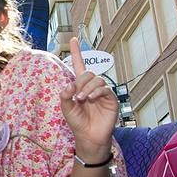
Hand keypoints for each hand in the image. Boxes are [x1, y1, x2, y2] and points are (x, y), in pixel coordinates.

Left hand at [60, 37, 117, 161]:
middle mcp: (92, 86)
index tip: (73, 39)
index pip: (79, 65)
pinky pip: (105, 89)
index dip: (76, 52)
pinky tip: (90, 99)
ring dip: (87, 87)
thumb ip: (65, 95)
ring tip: (82, 99)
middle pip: (88, 73)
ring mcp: (103, 92)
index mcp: (80, 86)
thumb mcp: (66, 108)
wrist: (88, 137)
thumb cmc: (77, 122)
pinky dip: (96, 92)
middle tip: (76, 95)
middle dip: (81, 82)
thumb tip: (70, 85)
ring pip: (97, 79)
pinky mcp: (111, 100)